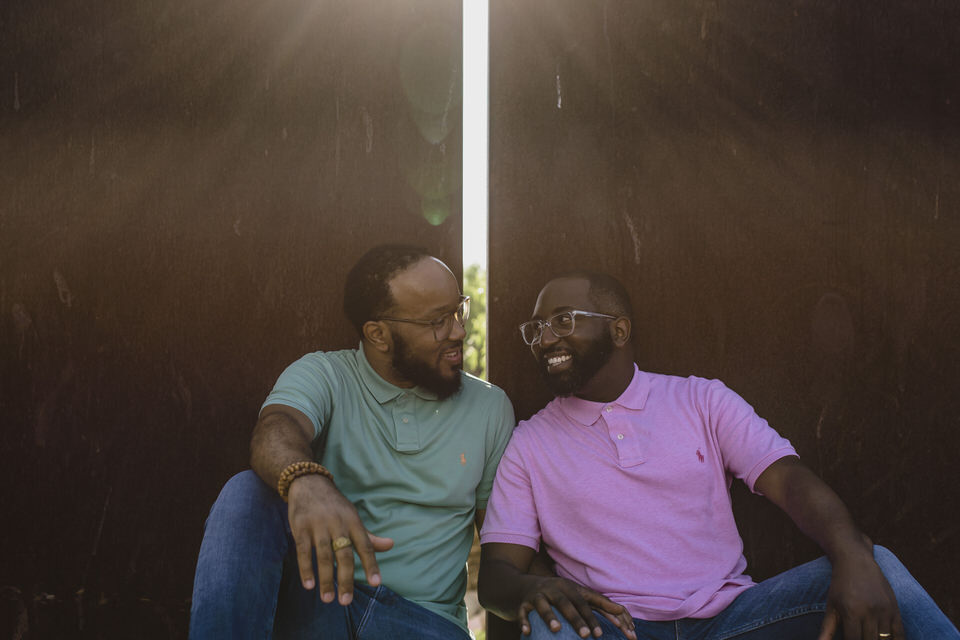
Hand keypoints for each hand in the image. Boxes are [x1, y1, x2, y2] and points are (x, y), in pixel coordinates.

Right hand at [286, 474, 393, 605]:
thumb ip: (369, 536)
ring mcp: (318, 526)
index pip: (366, 545)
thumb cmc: (335, 506)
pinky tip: (309, 585)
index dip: (372, 564)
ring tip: (328, 599)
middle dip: (346, 579)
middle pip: (344, 555)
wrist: (309, 483)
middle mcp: (337, 524)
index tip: (376, 583)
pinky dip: (306, 569)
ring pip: (323, 556)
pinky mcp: (300, 528)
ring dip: (325, 579)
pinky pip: (303, 551)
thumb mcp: (353, 517)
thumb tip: (391, 545)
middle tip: (346, 601)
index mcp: (353, 522)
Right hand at [518, 575, 635, 639]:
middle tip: (586, 635)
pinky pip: (523, 612)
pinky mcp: (522, 602)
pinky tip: (527, 632)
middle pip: (566, 603)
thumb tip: (623, 612)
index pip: (584, 602)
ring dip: (550, 616)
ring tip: (557, 629)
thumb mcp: (575, 594)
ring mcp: (537, 595)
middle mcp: (553, 588)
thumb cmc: (556, 593)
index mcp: (568, 587)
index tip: (600, 634)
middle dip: (576, 619)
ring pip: (544, 605)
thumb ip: (598, 603)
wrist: (521, 586)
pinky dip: (524, 621)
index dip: (593, 617)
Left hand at [818, 549, 903, 639]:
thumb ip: (827, 629)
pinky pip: (899, 634)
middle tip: (860, 638)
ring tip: (870, 638)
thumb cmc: (840, 585)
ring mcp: (884, 610)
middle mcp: (869, 611)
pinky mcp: (894, 608)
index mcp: (851, 612)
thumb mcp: (831, 606)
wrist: (856, 561)